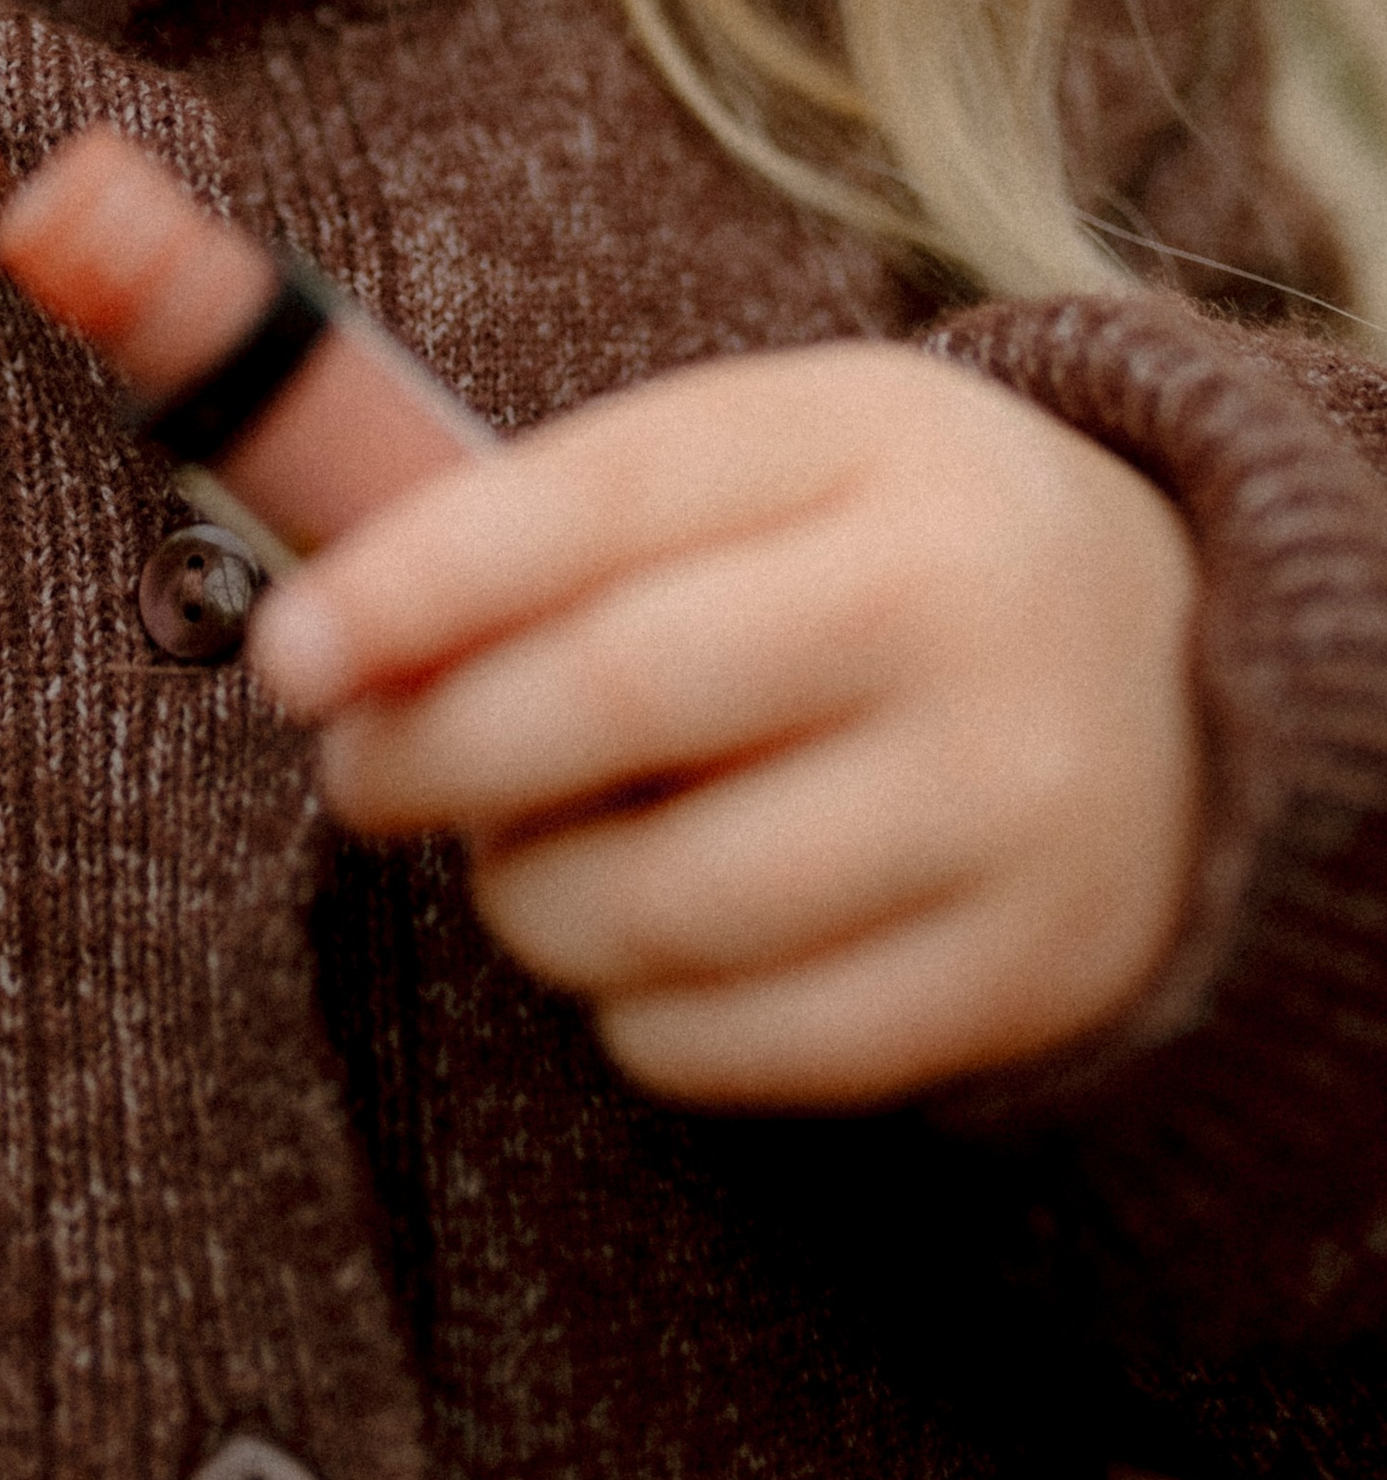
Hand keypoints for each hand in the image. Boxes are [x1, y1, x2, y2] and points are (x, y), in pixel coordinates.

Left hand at [251, 342, 1202, 1108]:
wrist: (1191, 679)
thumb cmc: (883, 553)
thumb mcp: (763, 461)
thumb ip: (554, 516)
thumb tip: (329, 633)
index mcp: (867, 435)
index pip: (595, 499)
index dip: (415, 584)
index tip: (288, 653)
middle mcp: (956, 606)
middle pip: (615, 698)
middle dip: (434, 752)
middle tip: (363, 771)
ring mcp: (1009, 800)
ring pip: (663, 901)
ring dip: (526, 899)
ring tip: (522, 855)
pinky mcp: (1025, 973)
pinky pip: (742, 1044)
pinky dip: (636, 1016)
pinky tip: (640, 952)